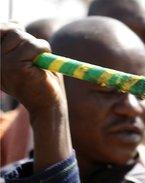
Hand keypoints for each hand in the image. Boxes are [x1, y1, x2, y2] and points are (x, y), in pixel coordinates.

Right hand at [1, 22, 71, 171]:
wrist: (48, 106)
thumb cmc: (41, 82)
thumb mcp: (26, 57)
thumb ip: (19, 41)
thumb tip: (16, 22)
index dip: (9, 27)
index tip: (20, 27)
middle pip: (9, 30)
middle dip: (27, 37)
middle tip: (36, 53)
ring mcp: (2, 64)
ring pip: (21, 36)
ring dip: (37, 44)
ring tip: (40, 59)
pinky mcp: (15, 67)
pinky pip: (32, 46)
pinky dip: (43, 49)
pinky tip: (44, 62)